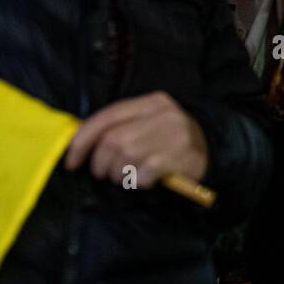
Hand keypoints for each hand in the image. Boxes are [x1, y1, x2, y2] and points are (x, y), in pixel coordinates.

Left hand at [65, 92, 208, 188]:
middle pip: (113, 140)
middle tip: (103, 174)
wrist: (212, 150)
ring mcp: (173, 135)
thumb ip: (120, 126)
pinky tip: (145, 180)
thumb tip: (78, 141)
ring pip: (126, 157)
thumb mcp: (148, 123)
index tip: (71, 161)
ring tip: (125, 177)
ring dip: (118, 174)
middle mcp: (163, 114)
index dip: (82, 140)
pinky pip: (143, 174)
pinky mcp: (179, 157)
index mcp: (151, 102)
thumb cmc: (169, 140)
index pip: (107, 117)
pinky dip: (137, 182)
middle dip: (100, 163)